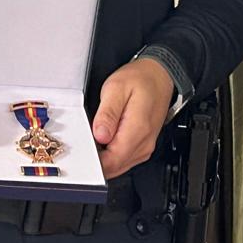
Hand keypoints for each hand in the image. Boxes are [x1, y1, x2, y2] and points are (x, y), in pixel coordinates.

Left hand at [94, 57, 174, 178]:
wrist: (159, 75)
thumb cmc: (140, 79)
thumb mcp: (116, 88)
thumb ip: (107, 113)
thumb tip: (99, 135)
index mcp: (137, 129)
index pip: (112, 162)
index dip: (93, 160)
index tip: (83, 149)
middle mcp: (144, 143)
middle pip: (114, 167)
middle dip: (96, 159)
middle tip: (86, 139)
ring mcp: (145, 147)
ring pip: (119, 166)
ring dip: (104, 158)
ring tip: (97, 135)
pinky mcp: (144, 147)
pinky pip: (124, 160)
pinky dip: (112, 154)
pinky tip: (107, 138)